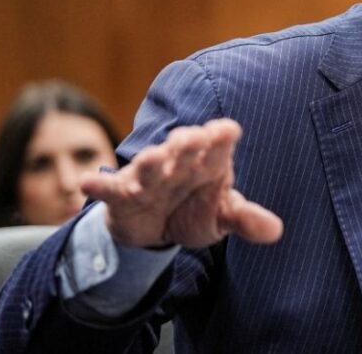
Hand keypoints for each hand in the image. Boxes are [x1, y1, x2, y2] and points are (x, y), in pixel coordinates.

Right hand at [81, 118, 283, 248]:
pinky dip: (96, 186)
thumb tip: (277, 231)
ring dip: (149, 162)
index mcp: (209, 162)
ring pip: (148, 166)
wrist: (156, 227)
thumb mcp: (221, 217)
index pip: (218, 145)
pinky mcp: (121, 195)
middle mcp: (178, 163)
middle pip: (183, 150)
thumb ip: (246, 219)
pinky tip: (84, 184)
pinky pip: (107, 190)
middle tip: (192, 138)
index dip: (221, 137)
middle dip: (186, 144)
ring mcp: (148, 177)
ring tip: (152, 158)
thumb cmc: (194, 210)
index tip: (228, 131)